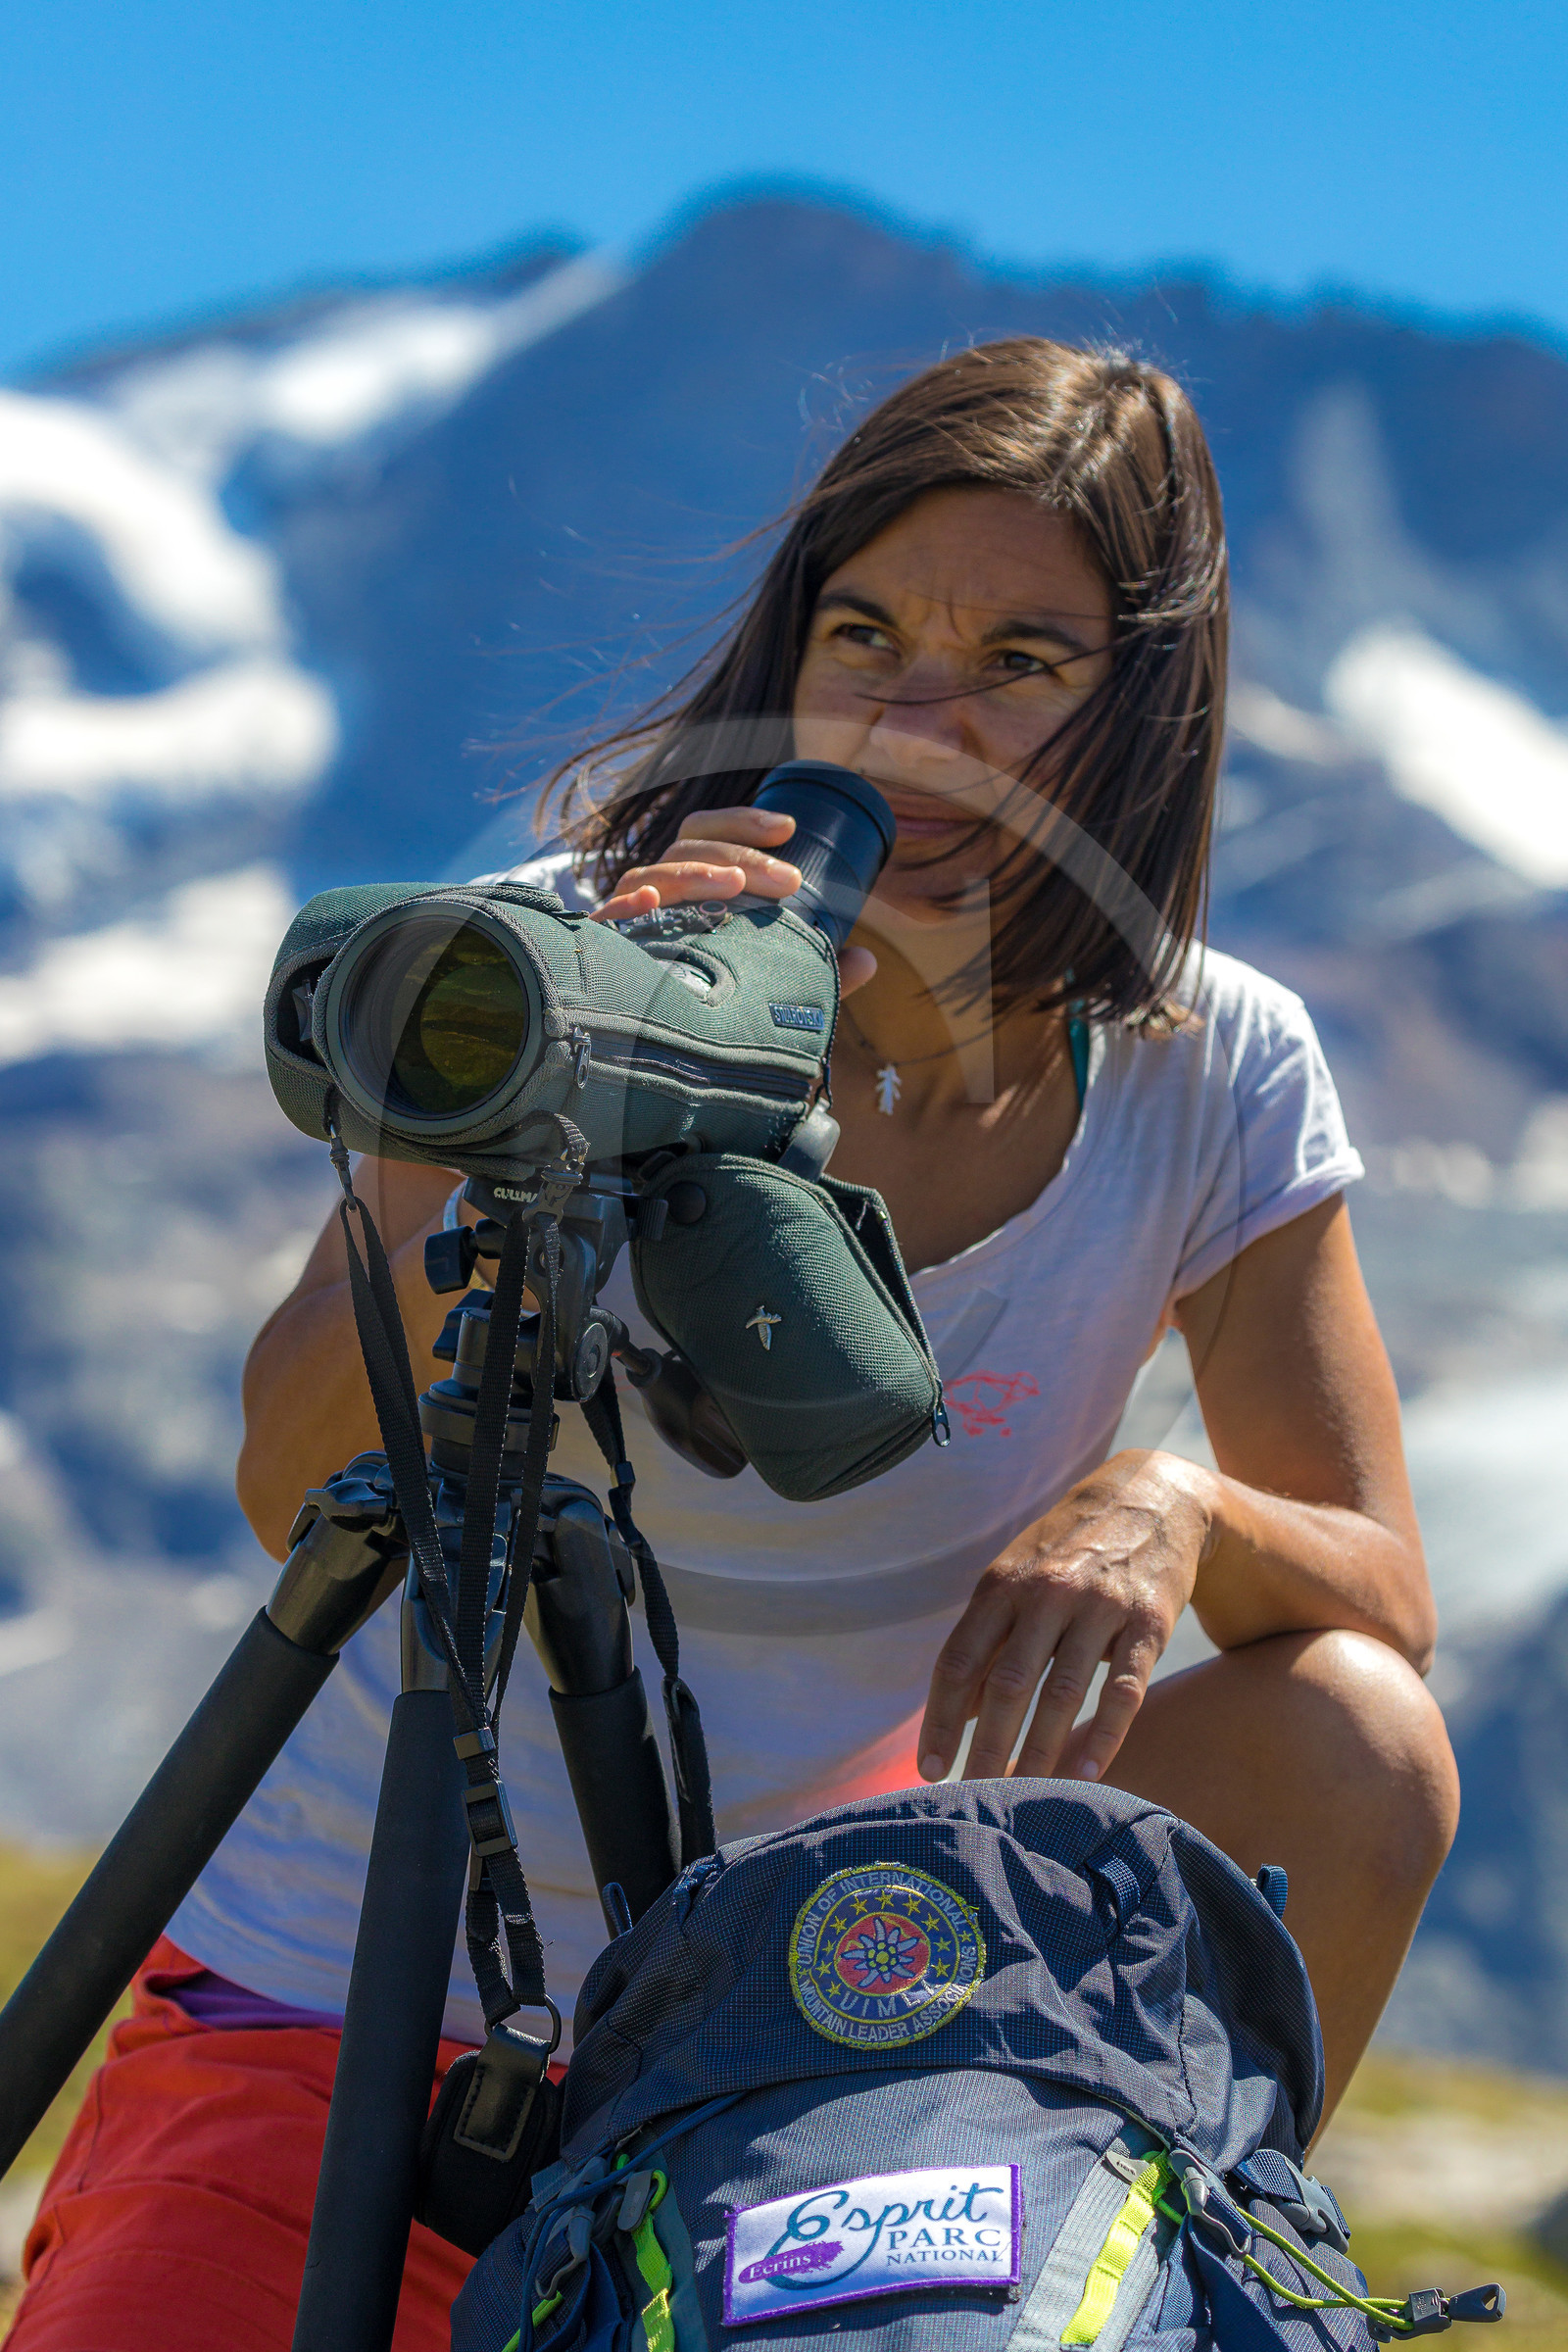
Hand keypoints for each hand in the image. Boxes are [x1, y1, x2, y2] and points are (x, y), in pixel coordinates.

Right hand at [593, 804, 876, 991]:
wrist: (648, 1054)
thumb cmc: (708, 1004)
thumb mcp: (765, 983)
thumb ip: (810, 971)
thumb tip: (869, 959)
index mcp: (686, 888)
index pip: (705, 834)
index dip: (742, 822)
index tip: (789, 827)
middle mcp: (653, 894)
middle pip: (686, 849)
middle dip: (740, 856)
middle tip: (788, 881)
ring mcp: (624, 920)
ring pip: (651, 876)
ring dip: (693, 873)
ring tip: (733, 886)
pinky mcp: (602, 952)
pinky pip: (605, 922)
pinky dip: (625, 907)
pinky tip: (649, 903)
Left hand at [916, 1451, 1214, 1786]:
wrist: (1154, 1500)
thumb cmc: (1070, 1550)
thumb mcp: (1018, 1578)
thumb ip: (987, 1640)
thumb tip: (956, 1712)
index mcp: (1003, 1585)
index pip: (959, 1660)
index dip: (939, 1718)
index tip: (930, 1768)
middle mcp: (1046, 1593)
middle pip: (1007, 1684)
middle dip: (986, 1748)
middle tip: (974, 1796)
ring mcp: (1098, 1606)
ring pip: (1061, 1693)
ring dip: (1040, 1752)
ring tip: (1023, 1797)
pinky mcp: (1148, 1622)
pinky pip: (1123, 1689)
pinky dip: (1104, 1737)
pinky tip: (1085, 1774)